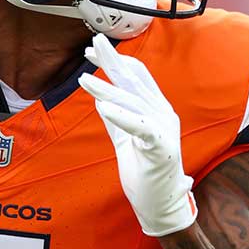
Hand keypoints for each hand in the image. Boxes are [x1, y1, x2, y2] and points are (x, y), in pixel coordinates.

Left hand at [78, 33, 196, 236]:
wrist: (160, 205)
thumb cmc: (145, 172)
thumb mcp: (125, 139)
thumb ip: (116, 118)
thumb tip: (101, 98)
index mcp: (156, 109)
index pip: (135, 77)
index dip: (115, 61)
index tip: (92, 50)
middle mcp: (163, 113)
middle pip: (134, 81)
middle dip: (112, 60)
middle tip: (93, 43)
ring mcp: (165, 129)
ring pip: (132, 102)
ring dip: (106, 89)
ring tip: (83, 79)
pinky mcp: (162, 148)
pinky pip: (141, 127)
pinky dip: (122, 116)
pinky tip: (103, 107)